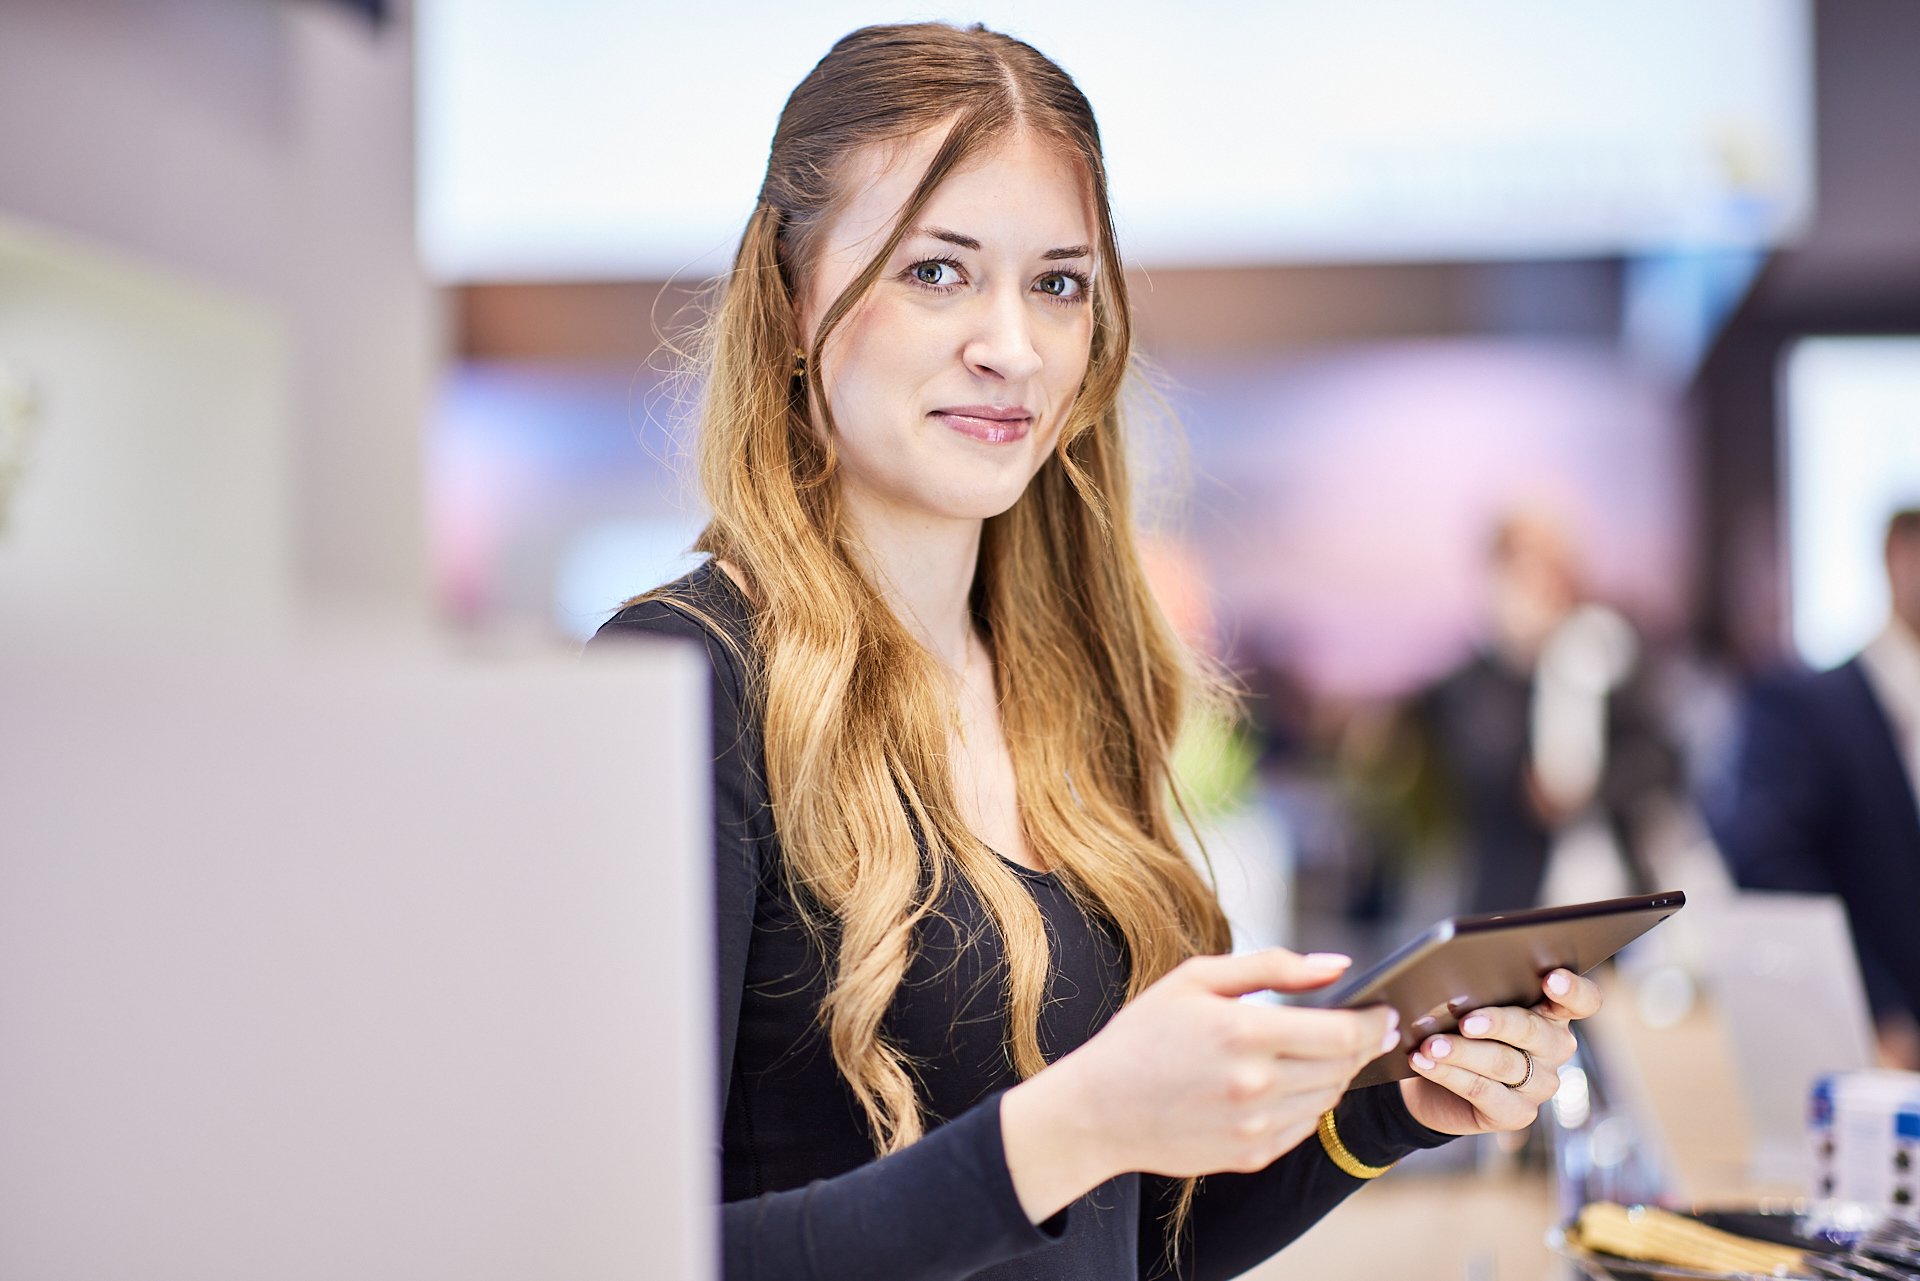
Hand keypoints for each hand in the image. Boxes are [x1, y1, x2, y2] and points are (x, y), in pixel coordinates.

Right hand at [1002, 949, 1398, 1220]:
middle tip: (1364, 1026)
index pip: (1343, 1033)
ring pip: (1329, 1097)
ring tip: (1318, 1050)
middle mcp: (1255, 1085)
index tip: (1384, 1011)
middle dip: (1362, 1044)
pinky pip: (1306, 1126)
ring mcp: (1255, 1127)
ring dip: (1337, 1072)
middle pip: (1344, 1066)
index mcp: (1243, 1032)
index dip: (1374, 1022)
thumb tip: (1340, 965)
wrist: (1098, 1110)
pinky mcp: (1251, 1156)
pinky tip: (1287, 1082)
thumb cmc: (1143, 1034)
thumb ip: (1273, 966)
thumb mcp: (1196, 979)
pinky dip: (1310, 1102)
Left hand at [1397, 967, 1601, 1134]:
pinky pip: (1483, 1091)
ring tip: (1429, 1044)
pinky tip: (1424, 1063)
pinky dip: (1449, 1074)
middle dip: (1497, 1022)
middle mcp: (1554, 1048)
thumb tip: (1453, 987)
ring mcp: (1540, 1084)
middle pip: (1534, 1030)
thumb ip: (1476, 994)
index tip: (1551, 979)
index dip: (1572, 990)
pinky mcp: (1518, 1113)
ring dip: (1461, 1052)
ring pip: (1503, 1062)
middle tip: (1465, 1021)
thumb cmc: (1455, 1030)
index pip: (1582, 1001)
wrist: (1432, 1082)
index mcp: (1552, 1013)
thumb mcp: (1468, 1005)